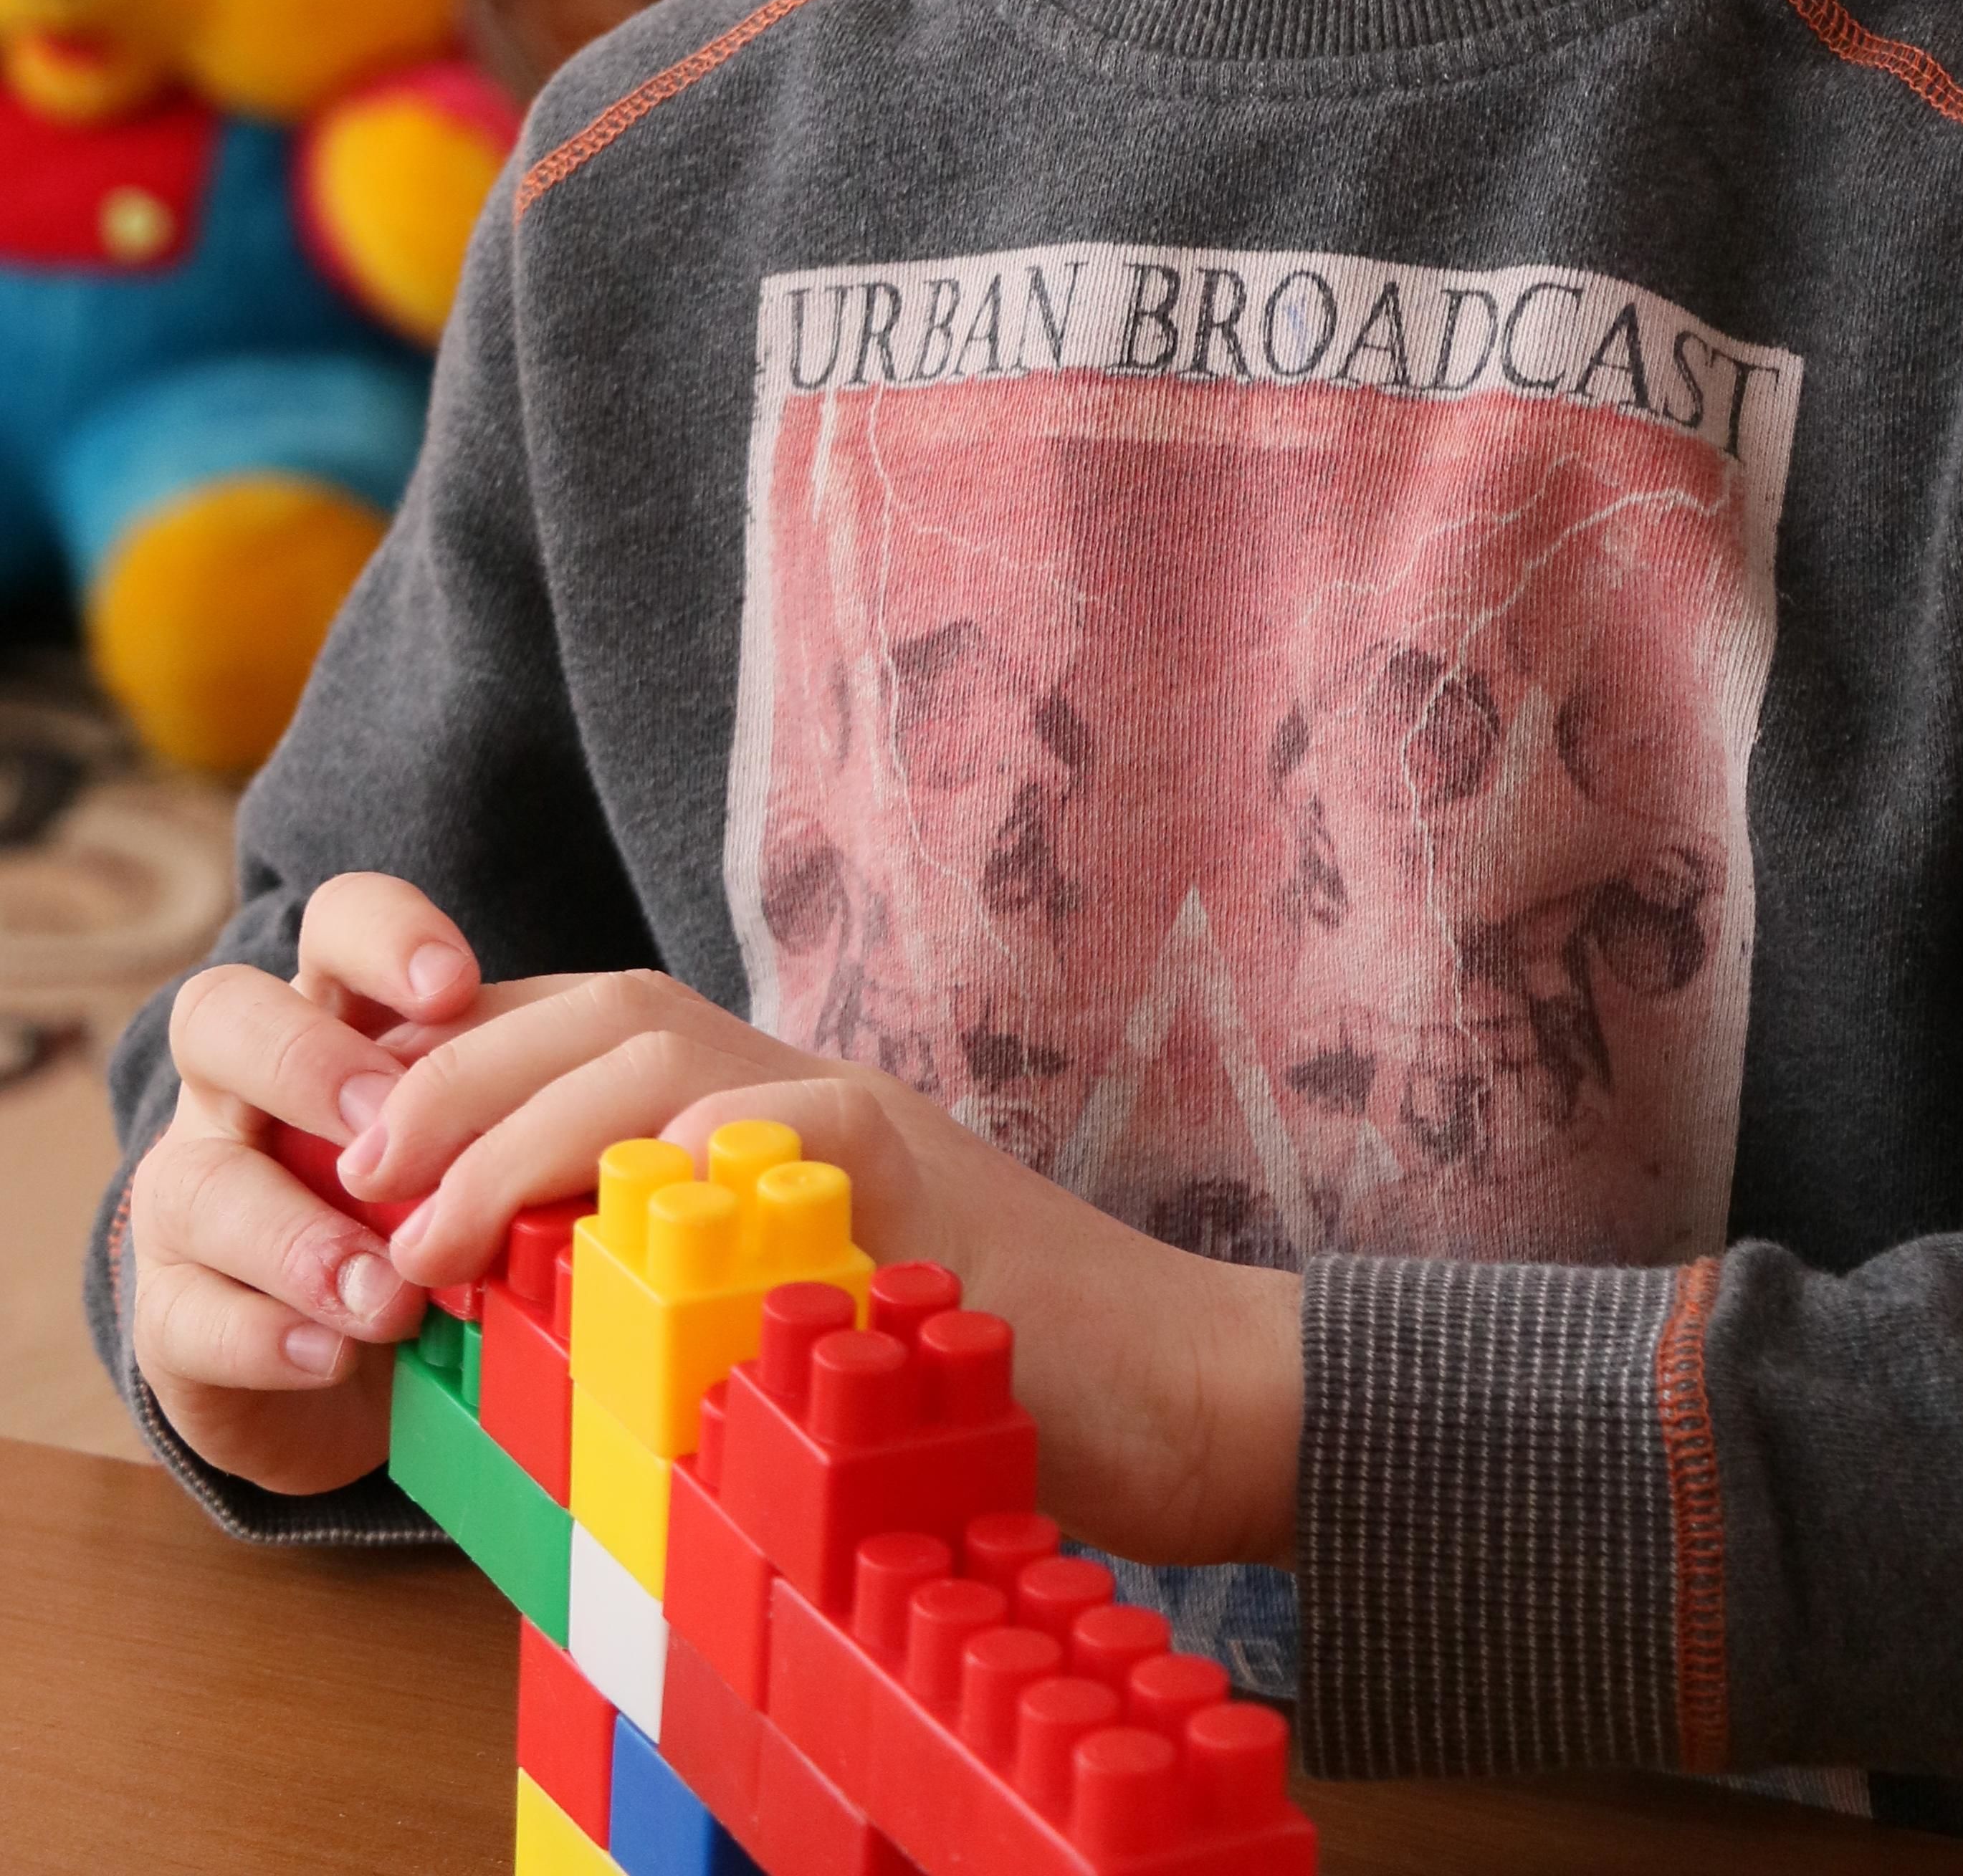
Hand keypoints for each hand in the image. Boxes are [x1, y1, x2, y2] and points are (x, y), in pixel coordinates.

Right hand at [130, 873, 485, 1493]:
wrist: (360, 1373)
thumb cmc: (433, 1221)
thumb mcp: (477, 1150)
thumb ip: (508, 1112)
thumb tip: (593, 1113)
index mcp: (328, 1018)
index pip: (336, 924)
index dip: (387, 936)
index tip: (458, 985)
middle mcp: (238, 1087)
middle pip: (220, 1016)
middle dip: (307, 1064)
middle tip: (388, 1126)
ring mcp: (187, 1196)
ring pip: (196, 1183)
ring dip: (299, 1238)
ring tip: (391, 1294)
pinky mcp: (166, 1314)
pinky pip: (184, 1312)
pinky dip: (265, 1335)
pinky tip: (333, 1353)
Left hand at [339, 945, 1302, 1571]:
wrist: (1171, 1384)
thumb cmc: (979, 1378)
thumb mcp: (797, 1327)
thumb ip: (681, 1300)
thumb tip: (517, 1342)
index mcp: (766, 1118)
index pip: (586, 1033)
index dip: (455, 1061)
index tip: (356, 1145)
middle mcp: (804, 1094)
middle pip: (606, 1014)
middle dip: (455, 1082)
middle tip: (359, 1179)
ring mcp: (864, 1123)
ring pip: (664, 1060)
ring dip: (520, 1134)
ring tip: (427, 1235)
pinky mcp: (919, 1174)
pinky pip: (795, 1128)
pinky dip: (702, 1152)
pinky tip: (625, 1201)